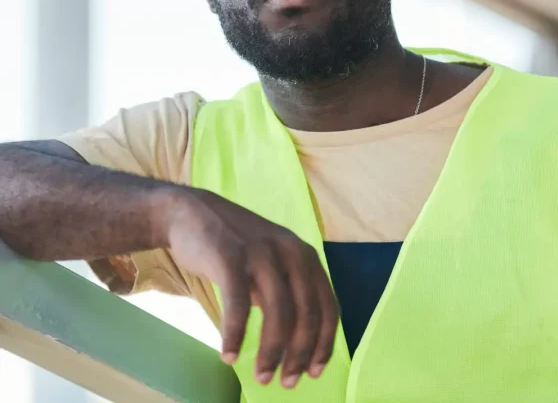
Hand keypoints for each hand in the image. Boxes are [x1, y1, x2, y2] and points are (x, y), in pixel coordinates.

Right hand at [163, 188, 338, 388]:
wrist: (191, 213)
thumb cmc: (235, 248)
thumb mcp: (272, 264)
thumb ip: (287, 292)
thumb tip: (301, 345)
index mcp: (305, 255)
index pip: (327, 306)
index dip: (324, 343)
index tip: (315, 372)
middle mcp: (290, 251)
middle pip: (306, 312)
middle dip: (299, 354)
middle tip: (286, 383)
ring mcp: (261, 251)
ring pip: (278, 311)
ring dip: (272, 351)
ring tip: (262, 376)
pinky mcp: (230, 255)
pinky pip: (238, 303)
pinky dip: (236, 334)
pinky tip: (229, 355)